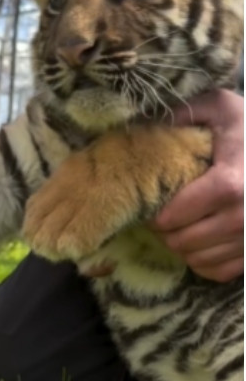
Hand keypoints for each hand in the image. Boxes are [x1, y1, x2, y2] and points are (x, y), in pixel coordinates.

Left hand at [152, 89, 243, 281]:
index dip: (159, 215)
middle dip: (166, 231)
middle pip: (184, 241)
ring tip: (182, 226)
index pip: (178, 215)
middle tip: (163, 217)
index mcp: (233, 182)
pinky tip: (203, 240)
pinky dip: (205, 261)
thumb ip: (186, 112)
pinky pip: (220, 272)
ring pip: (199, 259)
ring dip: (183, 247)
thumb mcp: (221, 108)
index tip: (154, 205)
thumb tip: (146, 123)